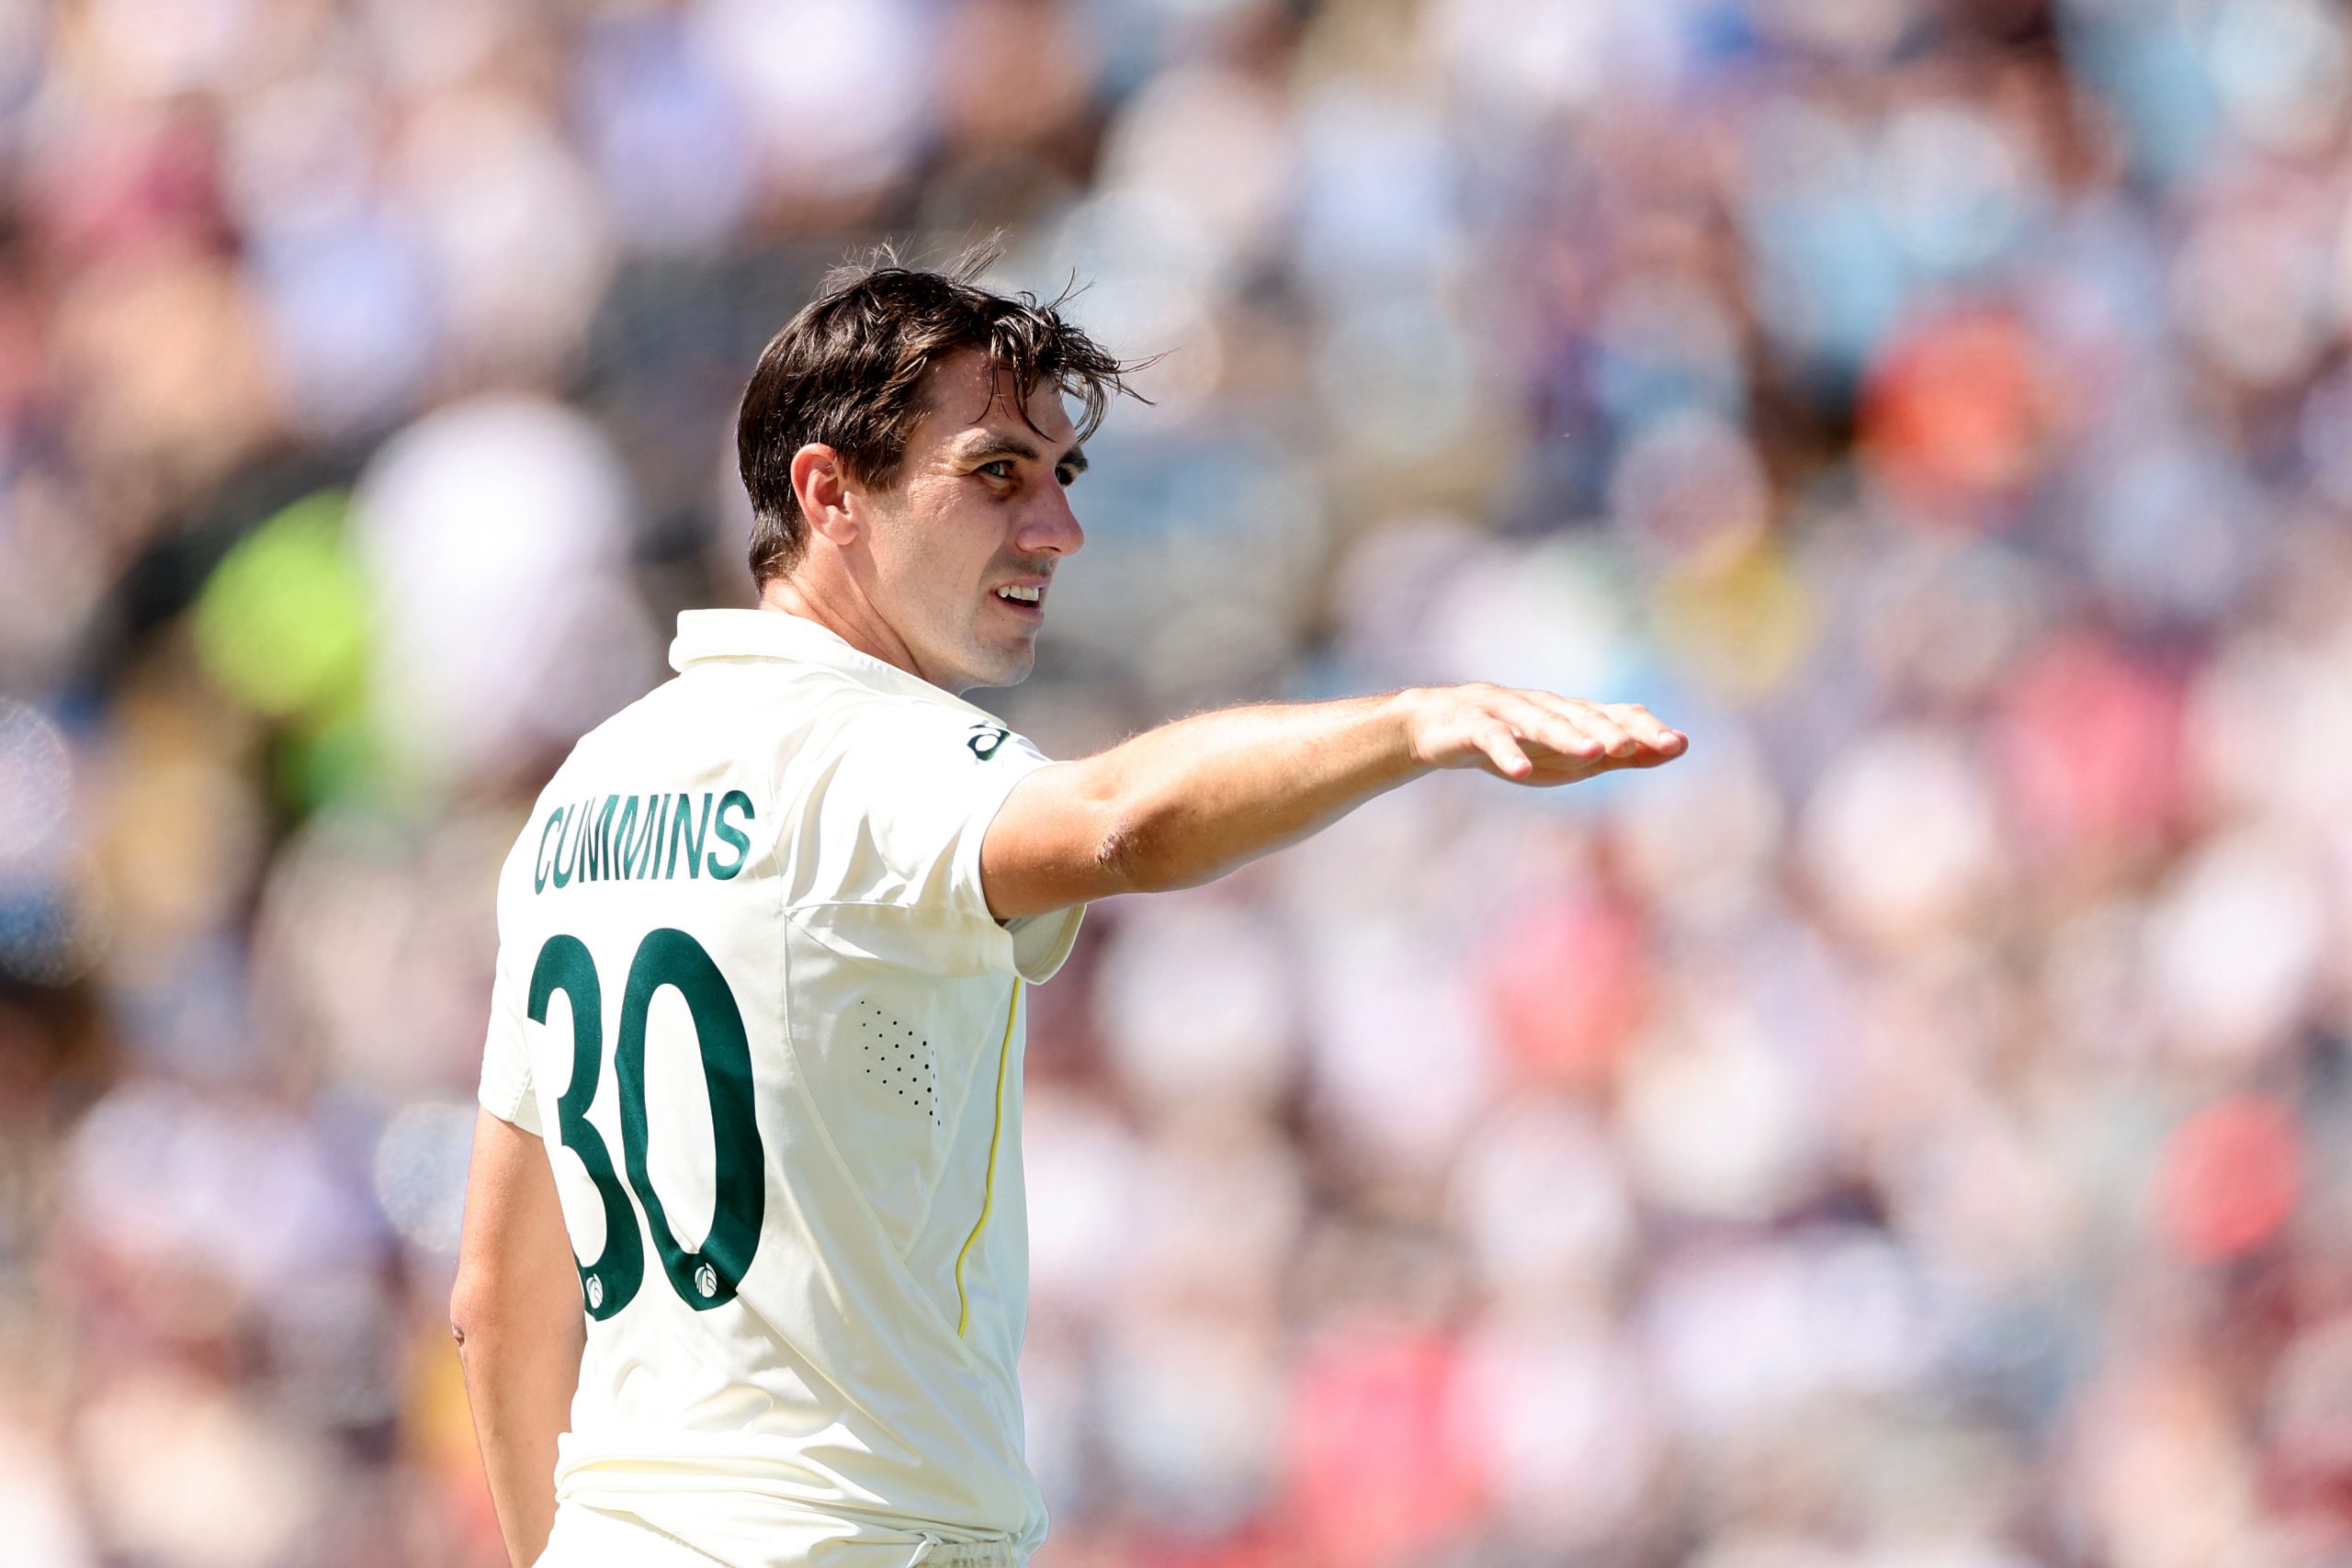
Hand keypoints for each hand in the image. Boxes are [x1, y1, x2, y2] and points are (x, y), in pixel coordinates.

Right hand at [1401, 684, 1687, 783]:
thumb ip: (1623, 755)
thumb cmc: (1517, 743)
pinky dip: (1507, 753)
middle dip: (1611, 731)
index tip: (1676, 745)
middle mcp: (1545, 706)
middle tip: (1635, 747)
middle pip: (1583, 716)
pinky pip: (1492, 738)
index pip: (1616, 715)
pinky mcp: (1472, 724)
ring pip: (1541, 721)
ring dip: (1568, 737)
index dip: (1645, 729)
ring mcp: (1508, 711)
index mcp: (1573, 715)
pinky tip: (1521, 771)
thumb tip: (1677, 748)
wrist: (1439, 728)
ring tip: (1594, 753)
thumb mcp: (1572, 757)